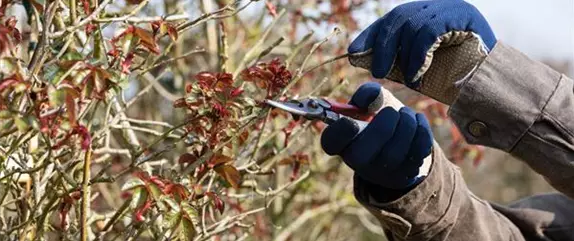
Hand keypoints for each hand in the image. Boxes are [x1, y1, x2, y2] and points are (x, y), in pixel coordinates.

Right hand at [321, 82, 432, 188]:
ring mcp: (381, 173)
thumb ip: (368, 94)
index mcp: (340, 141)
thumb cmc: (378, 116)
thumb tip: (369, 96)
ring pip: (394, 153)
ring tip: (406, 114)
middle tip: (392, 112)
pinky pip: (416, 154)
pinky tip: (417, 121)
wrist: (399, 138)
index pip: (331, 142)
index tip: (351, 121)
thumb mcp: (370, 103)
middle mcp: (356, 162)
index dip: (339, 133)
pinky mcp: (404, 175)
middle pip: (362, 154)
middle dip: (383, 127)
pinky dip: (421, 131)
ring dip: (405, 126)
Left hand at [348, 0, 495, 89]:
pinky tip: (418, 74)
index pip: (392, 19)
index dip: (371, 34)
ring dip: (404, 56)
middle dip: (382, 45)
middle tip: (376, 71)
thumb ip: (394, 60)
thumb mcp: (416, 67)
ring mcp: (450, 7)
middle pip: (398, 18)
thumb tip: (360, 58)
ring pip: (412, 24)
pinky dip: (418, 55)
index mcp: (425, 16)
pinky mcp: (462, 14)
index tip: (353, 52)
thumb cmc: (454, 78)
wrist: (491, 85)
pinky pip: (429, 31)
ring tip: (407, 78)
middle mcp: (436, 6)